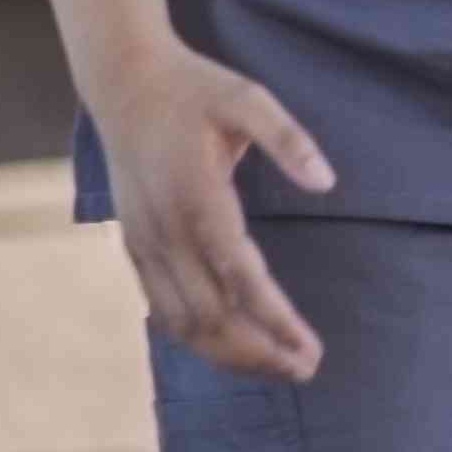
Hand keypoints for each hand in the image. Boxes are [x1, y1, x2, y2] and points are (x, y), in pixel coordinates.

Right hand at [84, 40, 333, 381]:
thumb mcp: (249, 99)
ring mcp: (143, 243)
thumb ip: (289, 139)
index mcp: (196, 198)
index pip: (240, 277)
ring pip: (181, 322)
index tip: (309, 347)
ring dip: (229, 353)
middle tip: (308, 368)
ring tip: (278, 366)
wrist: (124, 83)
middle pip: (211, 315)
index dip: (274, 319)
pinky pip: (161, 308)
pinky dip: (196, 337)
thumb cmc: (195, 89)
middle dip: (259, 350)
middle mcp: (164, 231)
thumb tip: (328, 182)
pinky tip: (230, 346)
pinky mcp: (133, 245)